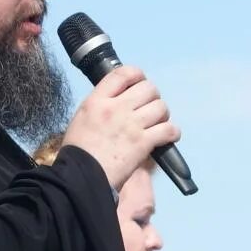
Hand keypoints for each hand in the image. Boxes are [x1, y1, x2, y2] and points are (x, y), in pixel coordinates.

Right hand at [59, 65, 178, 187]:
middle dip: (152, 97)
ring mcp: (131, 125)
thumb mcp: (82, 118)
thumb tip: (120, 100)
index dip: (137, 75)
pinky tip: (167, 137)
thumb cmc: (78, 151)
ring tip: (157, 123)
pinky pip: (169, 129)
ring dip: (163, 114)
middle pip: (148, 88)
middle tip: (148, 109)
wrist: (82, 177)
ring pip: (161, 107)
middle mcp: (116, 108)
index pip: (123, 73)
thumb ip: (101, 105)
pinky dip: (172, 132)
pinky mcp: (143, 143)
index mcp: (97, 100)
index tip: (139, 83)